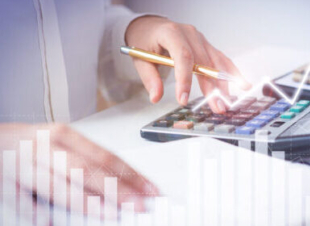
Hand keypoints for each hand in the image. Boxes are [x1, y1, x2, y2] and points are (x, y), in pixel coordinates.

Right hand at [0, 123, 157, 215]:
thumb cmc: (32, 145)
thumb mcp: (61, 146)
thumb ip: (87, 163)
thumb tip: (120, 186)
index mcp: (65, 136)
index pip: (106, 157)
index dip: (131, 174)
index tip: (150, 189)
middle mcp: (49, 148)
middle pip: (89, 171)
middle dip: (118, 190)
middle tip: (139, 205)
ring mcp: (27, 165)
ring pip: (63, 187)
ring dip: (91, 203)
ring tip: (113, 214)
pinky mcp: (7, 183)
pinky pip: (27, 203)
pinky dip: (44, 213)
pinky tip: (59, 221)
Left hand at [125, 16, 250, 112]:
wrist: (151, 26)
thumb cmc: (145, 40)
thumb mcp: (140, 58)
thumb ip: (149, 78)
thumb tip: (156, 97)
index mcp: (171, 33)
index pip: (183, 56)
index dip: (185, 79)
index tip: (183, 99)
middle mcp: (190, 34)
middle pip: (204, 62)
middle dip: (211, 87)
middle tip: (216, 107)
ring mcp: (200, 39)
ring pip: (216, 62)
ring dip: (223, 84)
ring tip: (227, 102)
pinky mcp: (206, 46)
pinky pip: (221, 59)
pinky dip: (231, 73)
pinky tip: (241, 84)